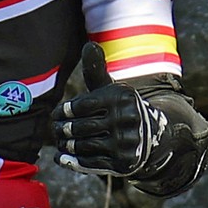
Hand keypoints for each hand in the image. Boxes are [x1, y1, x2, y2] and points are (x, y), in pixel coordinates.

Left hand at [53, 47, 161, 175]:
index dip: (65, 111)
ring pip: (84, 145)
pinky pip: (91, 163)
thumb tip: (90, 45)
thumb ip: (96, 70)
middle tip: (55, 130)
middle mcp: (127, 119)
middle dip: (63, 129)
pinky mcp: (124, 163)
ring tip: (60, 142)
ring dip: (67, 145)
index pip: (82, 105)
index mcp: (122, 97)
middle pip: (81, 127)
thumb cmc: (120, 109)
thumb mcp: (112, 89)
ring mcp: (126, 142)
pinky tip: (62, 157)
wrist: (151, 136)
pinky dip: (73, 161)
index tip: (58, 114)